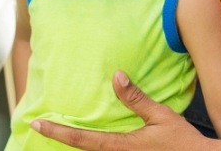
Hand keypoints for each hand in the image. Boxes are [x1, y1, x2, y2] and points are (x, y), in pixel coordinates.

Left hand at [31, 71, 212, 149]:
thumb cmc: (182, 141)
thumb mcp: (161, 115)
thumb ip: (136, 98)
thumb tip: (116, 76)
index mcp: (121, 146)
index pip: (81, 139)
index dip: (57, 131)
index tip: (37, 124)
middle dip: (61, 140)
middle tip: (41, 128)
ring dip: (78, 144)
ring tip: (60, 132)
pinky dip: (94, 148)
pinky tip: (92, 141)